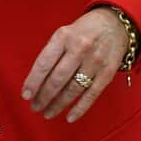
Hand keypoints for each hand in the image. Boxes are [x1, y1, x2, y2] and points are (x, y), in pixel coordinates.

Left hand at [21, 7, 128, 122]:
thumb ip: (51, 53)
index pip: (44, 63)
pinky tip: (69, 117)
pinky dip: (80, 108)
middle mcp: (79, 48)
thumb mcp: (63, 33)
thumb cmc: (82, 31)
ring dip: (58, 104)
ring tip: (48, 113)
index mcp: (63, 37)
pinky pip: (92, 94)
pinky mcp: (108, 72)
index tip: (25, 95)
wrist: (114, 23)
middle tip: (35, 107)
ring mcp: (95, 61)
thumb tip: (35, 81)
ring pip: (73, 89)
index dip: (33, 82)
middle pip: (58, 79)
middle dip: (44, 96)